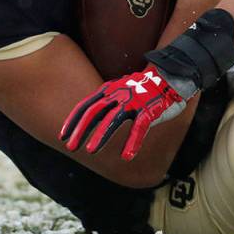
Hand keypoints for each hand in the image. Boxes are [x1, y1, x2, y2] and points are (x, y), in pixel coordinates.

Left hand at [60, 64, 186, 159]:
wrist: (171, 76)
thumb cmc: (144, 87)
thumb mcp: (120, 90)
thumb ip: (106, 103)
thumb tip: (88, 119)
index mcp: (111, 89)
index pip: (87, 105)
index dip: (73, 121)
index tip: (62, 136)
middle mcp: (119, 94)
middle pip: (95, 111)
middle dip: (81, 129)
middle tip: (70, 146)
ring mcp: (135, 101)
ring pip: (114, 119)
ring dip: (101, 135)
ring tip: (90, 150)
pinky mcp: (150, 109)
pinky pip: (140, 127)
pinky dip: (133, 142)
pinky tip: (126, 157)